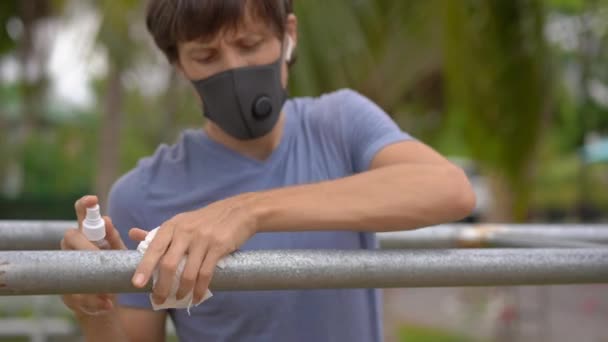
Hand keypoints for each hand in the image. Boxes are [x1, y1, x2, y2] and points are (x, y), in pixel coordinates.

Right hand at [60, 195, 146, 316]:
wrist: (106, 303)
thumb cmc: (112, 271)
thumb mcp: (118, 255)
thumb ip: (114, 239)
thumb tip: (108, 221)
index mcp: (87, 237)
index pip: (82, 216)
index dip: (84, 206)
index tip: (93, 200)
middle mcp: (73, 249)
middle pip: (70, 236)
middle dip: (86, 244)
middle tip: (100, 255)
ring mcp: (67, 271)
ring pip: (69, 266)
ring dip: (89, 274)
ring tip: (108, 287)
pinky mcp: (69, 294)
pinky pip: (77, 295)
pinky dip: (95, 301)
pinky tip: (106, 303)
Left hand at [131, 193, 258, 303]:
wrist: (239, 211)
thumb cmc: (207, 219)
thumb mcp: (181, 221)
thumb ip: (159, 233)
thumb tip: (132, 234)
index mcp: (172, 225)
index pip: (154, 248)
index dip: (144, 267)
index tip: (136, 284)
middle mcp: (185, 231)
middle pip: (169, 264)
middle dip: (162, 286)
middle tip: (159, 299)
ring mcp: (203, 239)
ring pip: (188, 272)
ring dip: (182, 290)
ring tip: (179, 299)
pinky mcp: (219, 247)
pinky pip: (206, 273)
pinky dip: (201, 289)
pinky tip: (198, 296)